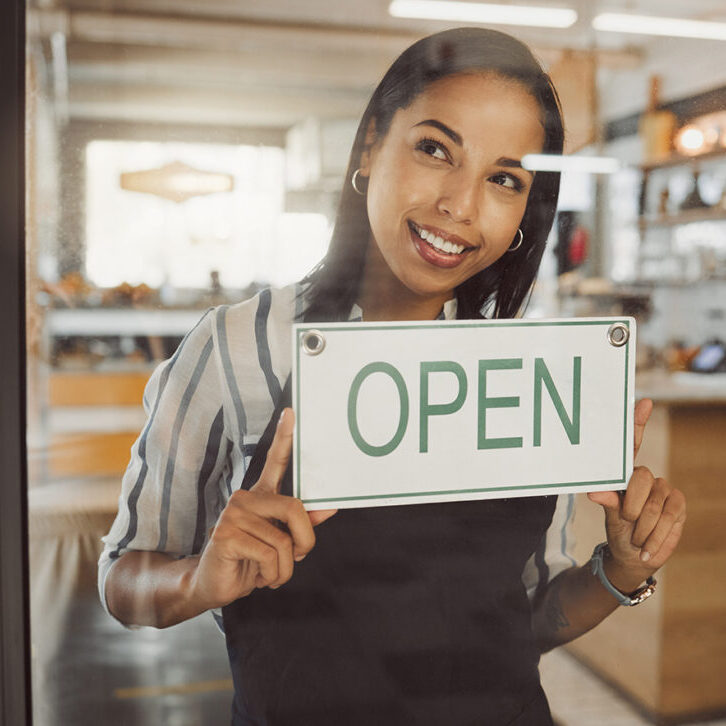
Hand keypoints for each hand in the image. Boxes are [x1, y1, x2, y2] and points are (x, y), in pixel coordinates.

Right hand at [190, 408, 336, 609]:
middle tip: (297, 558)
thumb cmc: (250, 561)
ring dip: (285, 568)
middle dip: (305, 542)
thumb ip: (303, 524)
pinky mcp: (226, 534)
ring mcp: (234, 514)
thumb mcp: (281, 543)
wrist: (213, 585)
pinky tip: (257, 577)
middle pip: (295, 509)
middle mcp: (246, 498)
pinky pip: (269, 554)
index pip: (275, 462)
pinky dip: (272, 574)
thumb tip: (330, 506)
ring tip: (270, 573)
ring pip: (283, 540)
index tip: (291, 413)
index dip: (284, 437)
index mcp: (261, 496)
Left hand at [588, 399, 685, 590]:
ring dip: (642, 526)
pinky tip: (647, 547)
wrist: (634, 554)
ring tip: (635, 537)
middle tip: (626, 522)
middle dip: (630, 507)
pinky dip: (656, 536)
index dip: (638, 423)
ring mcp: (663, 488)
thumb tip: (594, 491)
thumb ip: (607, 502)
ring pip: (654, 503)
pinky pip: (669, 515)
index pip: (632, 444)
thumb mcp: (610, 516)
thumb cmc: (618, 529)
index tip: (644, 402)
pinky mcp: (678, 503)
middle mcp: (645, 476)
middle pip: (640, 480)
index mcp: (624, 474)